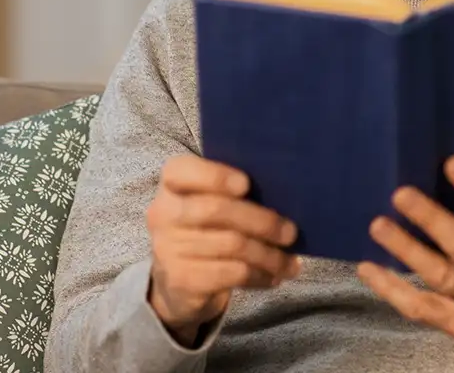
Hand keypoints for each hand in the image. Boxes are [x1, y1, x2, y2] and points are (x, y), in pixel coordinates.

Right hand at [145, 156, 300, 344]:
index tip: (246, 184)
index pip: (181, 170)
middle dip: (262, 221)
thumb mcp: (211, 204)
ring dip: (269, 255)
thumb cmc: (206, 231)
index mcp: (171, 184)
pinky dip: (259, 275)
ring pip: (232, 245)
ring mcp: (168, 248)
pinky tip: (273, 277)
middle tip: (291, 233)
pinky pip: (231, 273)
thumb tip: (287, 195)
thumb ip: (234, 193)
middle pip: (216, 210)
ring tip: (290, 263)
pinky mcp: (181, 280)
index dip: (216, 176)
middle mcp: (162, 213)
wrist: (177, 284)